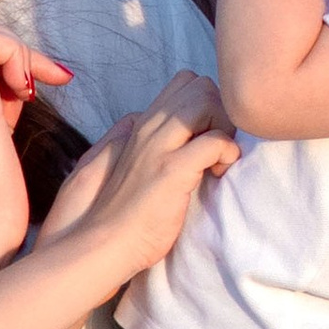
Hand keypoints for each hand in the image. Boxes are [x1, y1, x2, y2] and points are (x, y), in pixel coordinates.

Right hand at [52, 76, 235, 279]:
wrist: (100, 245)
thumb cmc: (116, 215)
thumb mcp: (123, 166)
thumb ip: (140, 144)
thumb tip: (159, 132)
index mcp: (140, 127)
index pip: (183, 83)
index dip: (206, 104)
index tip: (207, 136)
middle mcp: (148, 128)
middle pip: (200, 84)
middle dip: (220, 111)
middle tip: (218, 147)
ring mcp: (158, 147)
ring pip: (206, 100)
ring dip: (225, 127)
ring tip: (219, 159)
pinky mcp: (171, 171)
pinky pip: (216, 140)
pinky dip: (228, 153)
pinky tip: (218, 174)